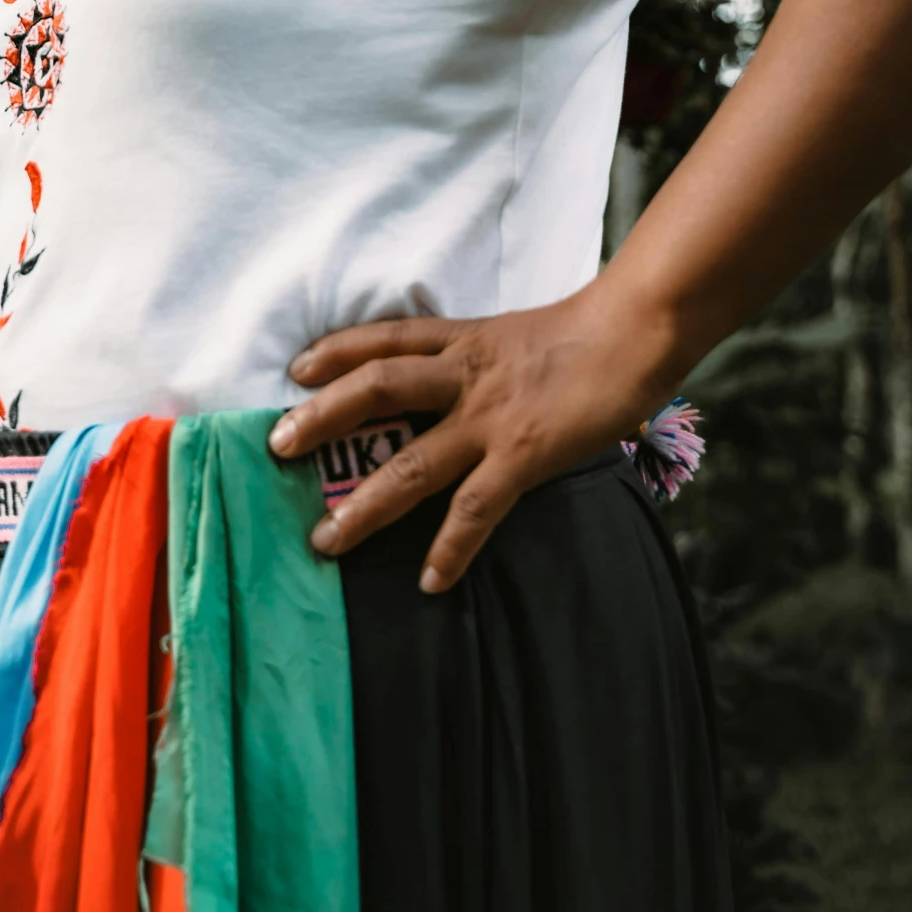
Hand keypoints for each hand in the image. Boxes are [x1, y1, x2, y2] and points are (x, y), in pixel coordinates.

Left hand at [268, 281, 668, 590]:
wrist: (634, 329)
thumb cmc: (588, 331)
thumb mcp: (518, 334)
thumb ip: (483, 358)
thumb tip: (459, 382)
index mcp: (464, 340)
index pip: (387, 338)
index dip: (337, 351)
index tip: (297, 370)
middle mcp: (464, 375)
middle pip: (376, 389)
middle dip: (323, 419)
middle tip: (277, 446)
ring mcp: (490, 417)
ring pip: (410, 463)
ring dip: (364, 505)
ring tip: (326, 541)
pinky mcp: (522, 455)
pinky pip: (475, 509)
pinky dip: (451, 548)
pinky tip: (433, 581)